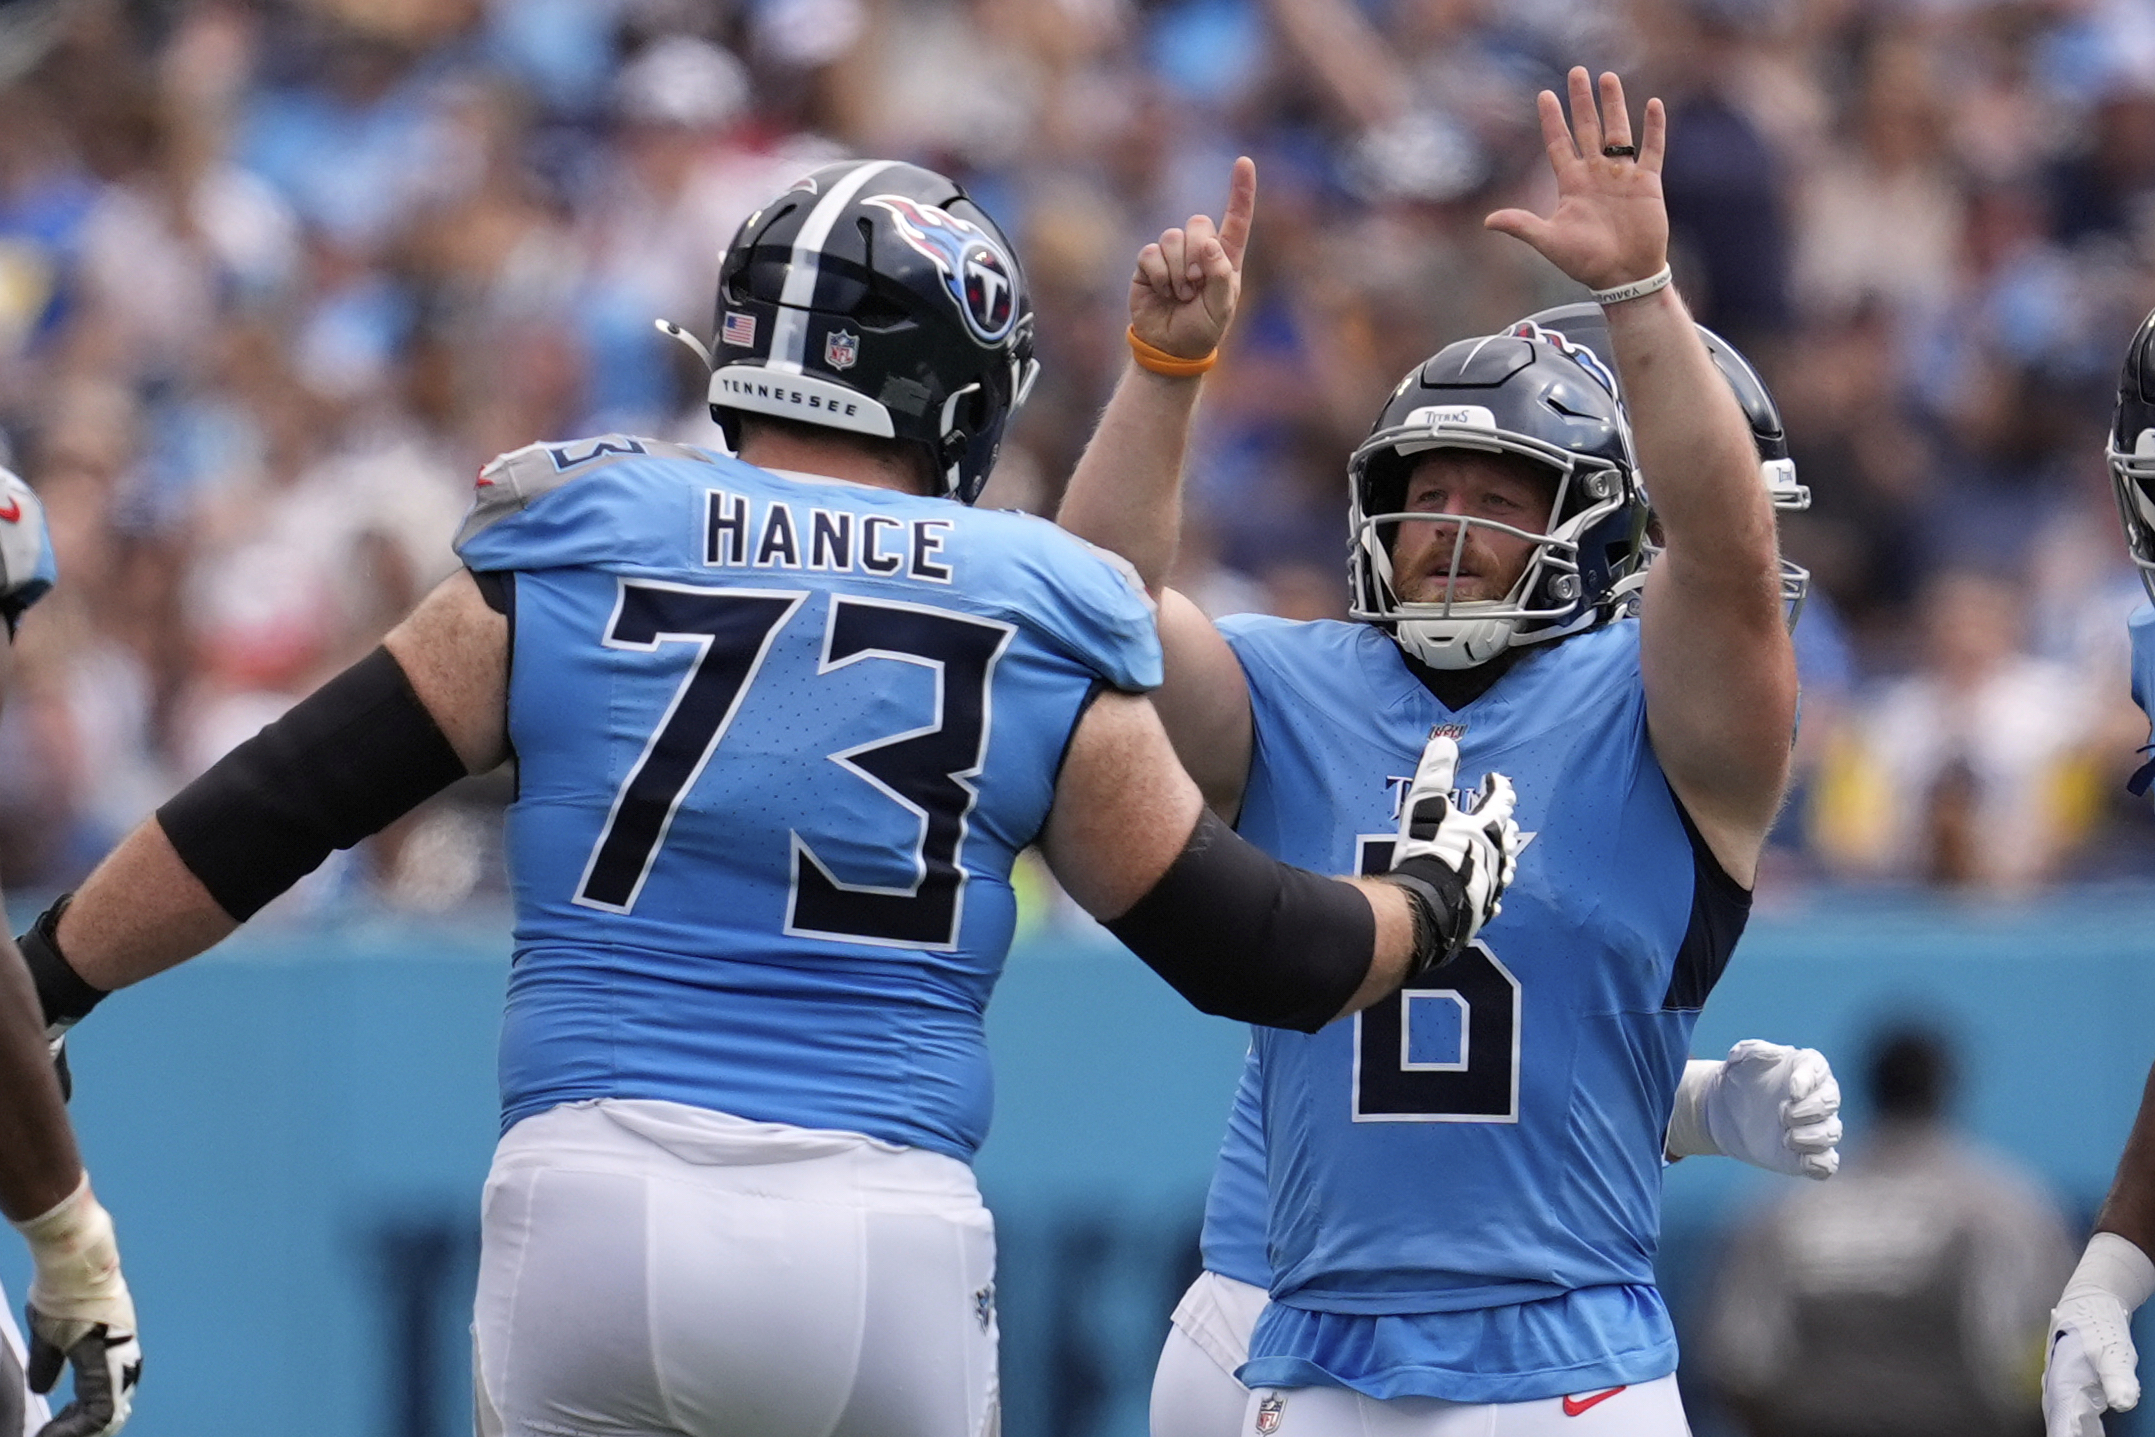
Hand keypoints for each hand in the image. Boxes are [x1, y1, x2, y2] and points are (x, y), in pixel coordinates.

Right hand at [13, 1182, 137, 1436]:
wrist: (73, 1259)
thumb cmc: (60, 1290)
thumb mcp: (50, 1335)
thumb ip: (50, 1363)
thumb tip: (42, 1389)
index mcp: (109, 1352)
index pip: (102, 1400)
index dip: (77, 1423)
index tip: (50, 1432)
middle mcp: (121, 1357)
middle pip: (110, 1411)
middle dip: (80, 1433)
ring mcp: (119, 1356)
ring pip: (109, 1414)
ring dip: (78, 1433)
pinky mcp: (110, 1356)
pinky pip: (102, 1408)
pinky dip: (77, 1428)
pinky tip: (53, 1434)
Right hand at [1129, 157, 1254, 361]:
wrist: (1169, 347)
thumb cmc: (1201, 329)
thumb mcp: (1221, 308)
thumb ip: (1220, 275)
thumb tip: (1209, 243)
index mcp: (1225, 258)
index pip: (1236, 219)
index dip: (1241, 191)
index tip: (1243, 162)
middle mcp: (1200, 250)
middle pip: (1198, 223)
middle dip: (1196, 254)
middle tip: (1195, 286)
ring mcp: (1173, 254)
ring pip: (1172, 237)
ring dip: (1177, 271)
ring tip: (1180, 295)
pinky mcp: (1149, 263)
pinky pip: (1151, 253)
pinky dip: (1158, 275)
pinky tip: (1162, 292)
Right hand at [1383, 733, 1519, 967]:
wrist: (1427, 905)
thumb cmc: (1428, 851)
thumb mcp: (1426, 806)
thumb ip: (1435, 773)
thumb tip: (1446, 742)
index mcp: (1485, 828)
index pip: (1500, 800)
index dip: (1498, 786)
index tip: (1493, 778)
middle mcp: (1496, 855)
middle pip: (1506, 834)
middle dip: (1502, 822)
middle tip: (1498, 816)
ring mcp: (1492, 884)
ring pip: (1505, 866)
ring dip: (1502, 855)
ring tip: (1500, 853)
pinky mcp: (1483, 908)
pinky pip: (1493, 898)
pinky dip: (1492, 891)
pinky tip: (1491, 895)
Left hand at [1484, 68, 1668, 293]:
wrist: (1623, 277)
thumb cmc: (1586, 262)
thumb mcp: (1550, 241)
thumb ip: (1522, 226)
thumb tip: (1488, 221)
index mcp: (1571, 184)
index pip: (1558, 144)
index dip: (1551, 120)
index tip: (1544, 95)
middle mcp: (1595, 174)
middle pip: (1586, 128)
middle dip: (1580, 101)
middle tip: (1576, 71)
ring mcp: (1621, 176)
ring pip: (1617, 131)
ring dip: (1614, 105)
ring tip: (1608, 78)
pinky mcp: (1647, 183)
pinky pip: (1652, 149)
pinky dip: (1654, 128)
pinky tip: (1653, 104)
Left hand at [1685, 1039, 1842, 1178]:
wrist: (1725, 1111)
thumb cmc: (1739, 1078)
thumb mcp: (1740, 1058)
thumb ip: (1755, 1050)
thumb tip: (1776, 1054)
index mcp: (1805, 1068)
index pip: (1818, 1070)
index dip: (1809, 1080)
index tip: (1793, 1092)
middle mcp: (1817, 1097)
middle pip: (1831, 1102)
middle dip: (1810, 1110)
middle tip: (1782, 1114)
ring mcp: (1815, 1126)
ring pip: (1832, 1132)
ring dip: (1813, 1137)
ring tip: (1786, 1137)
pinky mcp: (1808, 1154)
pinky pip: (1828, 1163)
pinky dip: (1821, 1164)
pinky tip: (1802, 1160)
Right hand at [2046, 1289, 2140, 1436]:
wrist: (2090, 1299)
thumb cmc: (2096, 1321)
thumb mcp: (2111, 1348)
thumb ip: (2117, 1376)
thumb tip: (2123, 1402)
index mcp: (2062, 1382)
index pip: (2062, 1424)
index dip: (2065, 1436)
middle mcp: (2058, 1388)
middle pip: (2060, 1425)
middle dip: (2066, 1435)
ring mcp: (2064, 1388)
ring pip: (2066, 1421)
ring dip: (2073, 1432)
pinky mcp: (2073, 1387)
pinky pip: (2073, 1415)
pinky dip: (2080, 1428)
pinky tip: (2089, 1433)